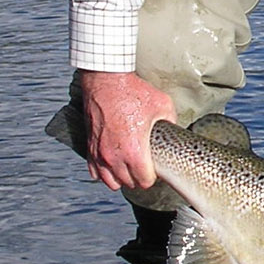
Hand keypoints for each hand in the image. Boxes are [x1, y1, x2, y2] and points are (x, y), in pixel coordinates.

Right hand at [77, 70, 176, 191]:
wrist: (106, 80)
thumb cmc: (133, 92)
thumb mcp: (163, 105)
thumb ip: (171, 122)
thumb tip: (174, 131)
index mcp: (134, 151)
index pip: (144, 181)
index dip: (152, 176)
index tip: (155, 168)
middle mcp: (114, 156)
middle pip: (128, 183)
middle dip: (138, 178)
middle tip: (144, 166)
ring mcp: (99, 153)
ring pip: (110, 182)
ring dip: (121, 178)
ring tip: (128, 168)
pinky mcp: (89, 147)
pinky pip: (94, 172)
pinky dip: (103, 172)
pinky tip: (112, 164)